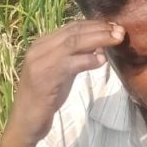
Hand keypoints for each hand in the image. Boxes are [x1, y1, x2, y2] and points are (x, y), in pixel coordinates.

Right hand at [8, 20, 123, 146]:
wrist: (26, 121)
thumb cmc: (45, 98)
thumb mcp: (61, 72)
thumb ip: (76, 57)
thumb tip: (100, 45)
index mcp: (41, 44)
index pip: (71, 27)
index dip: (94, 25)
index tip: (113, 26)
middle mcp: (39, 49)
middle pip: (73, 32)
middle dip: (99, 29)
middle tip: (120, 30)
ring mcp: (40, 62)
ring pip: (73, 43)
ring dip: (98, 39)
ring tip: (116, 39)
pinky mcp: (45, 77)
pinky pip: (70, 63)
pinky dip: (88, 59)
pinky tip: (102, 60)